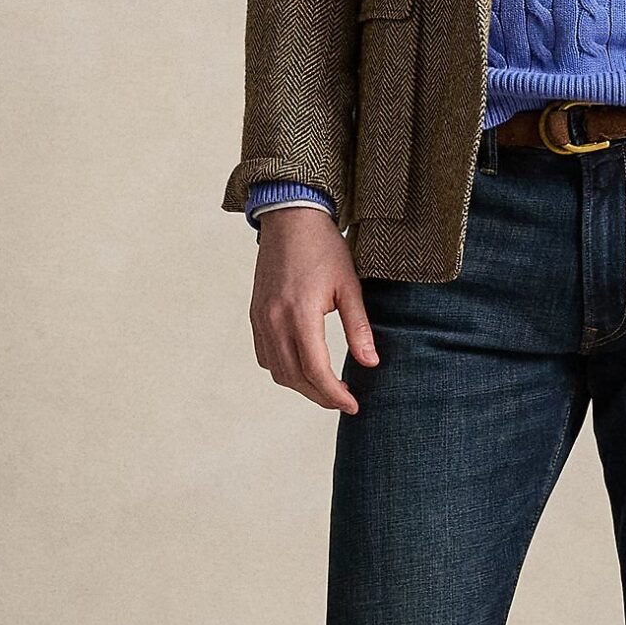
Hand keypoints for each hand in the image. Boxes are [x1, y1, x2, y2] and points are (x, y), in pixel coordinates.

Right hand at [249, 208, 379, 411]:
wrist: (290, 219)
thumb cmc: (324, 248)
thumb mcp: (350, 286)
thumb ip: (358, 328)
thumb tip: (370, 364)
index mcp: (300, 313)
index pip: (316, 370)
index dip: (335, 394)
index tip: (353, 405)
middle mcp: (274, 320)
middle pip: (295, 377)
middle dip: (320, 396)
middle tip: (344, 400)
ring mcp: (261, 318)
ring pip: (277, 371)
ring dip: (301, 386)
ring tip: (327, 387)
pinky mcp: (255, 315)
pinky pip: (265, 356)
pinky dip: (283, 370)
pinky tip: (303, 367)